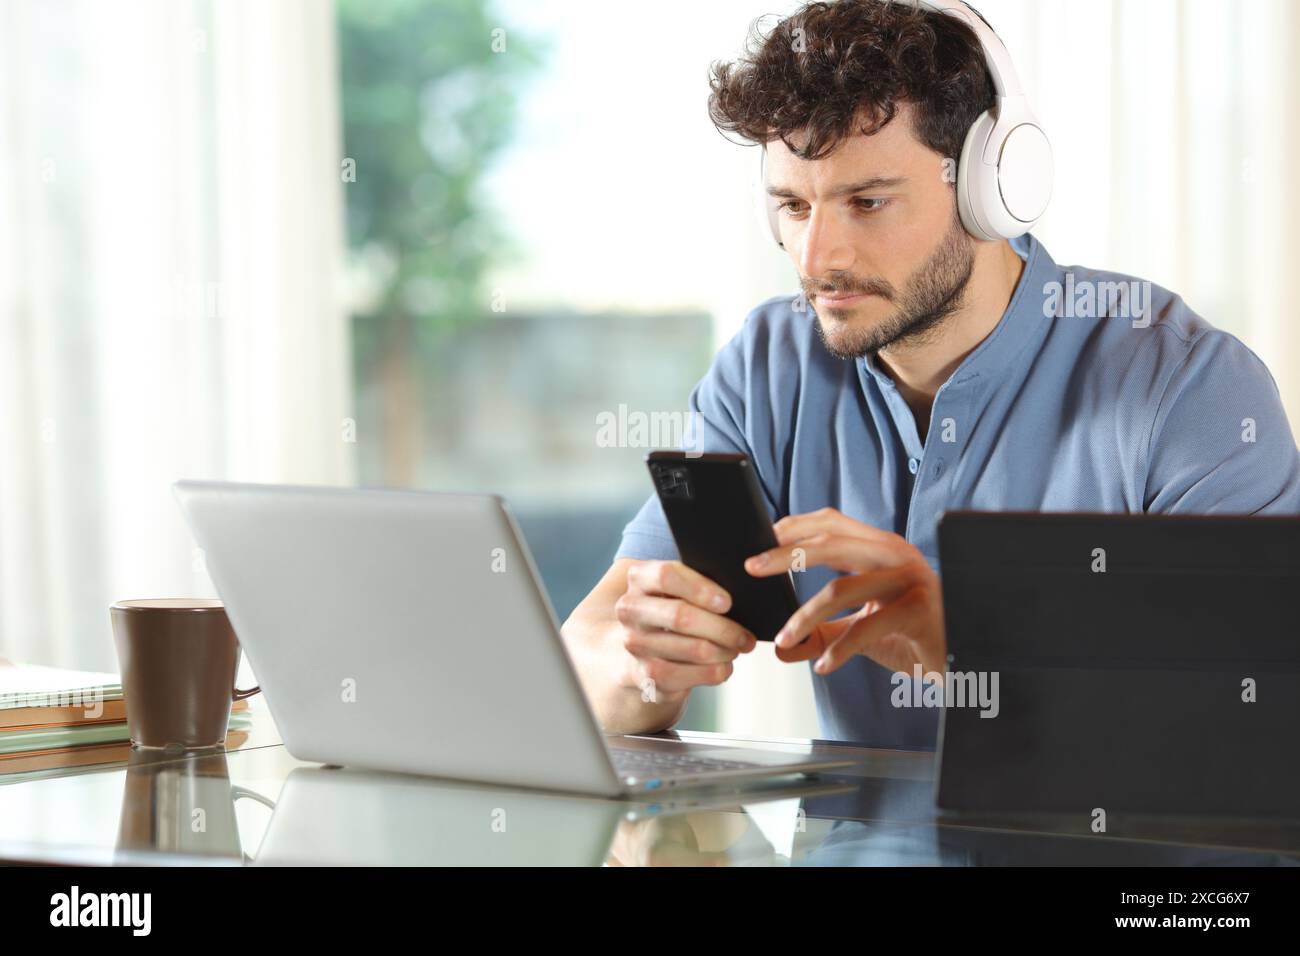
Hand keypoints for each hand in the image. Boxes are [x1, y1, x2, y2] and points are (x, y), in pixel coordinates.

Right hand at [615, 560, 757, 699]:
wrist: (641, 651)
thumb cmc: (671, 612)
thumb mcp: (679, 589)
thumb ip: (700, 583)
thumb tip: (741, 593)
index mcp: (639, 578)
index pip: (667, 576)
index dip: (701, 589)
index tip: (728, 603)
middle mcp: (630, 610)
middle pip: (681, 616)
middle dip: (722, 628)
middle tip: (745, 636)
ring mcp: (634, 644)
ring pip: (692, 649)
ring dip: (724, 651)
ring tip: (737, 649)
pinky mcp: (645, 674)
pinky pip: (690, 675)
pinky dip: (715, 671)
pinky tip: (723, 666)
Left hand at [743, 508, 945, 677]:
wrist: (966, 655)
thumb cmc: (914, 634)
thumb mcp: (861, 630)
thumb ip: (822, 632)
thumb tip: (781, 648)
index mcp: (881, 548)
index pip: (832, 523)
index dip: (794, 527)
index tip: (760, 540)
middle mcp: (895, 556)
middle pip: (830, 543)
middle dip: (785, 555)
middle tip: (752, 568)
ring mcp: (909, 581)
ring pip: (843, 587)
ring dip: (806, 615)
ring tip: (785, 637)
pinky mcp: (918, 611)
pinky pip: (868, 626)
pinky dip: (840, 647)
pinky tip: (823, 664)